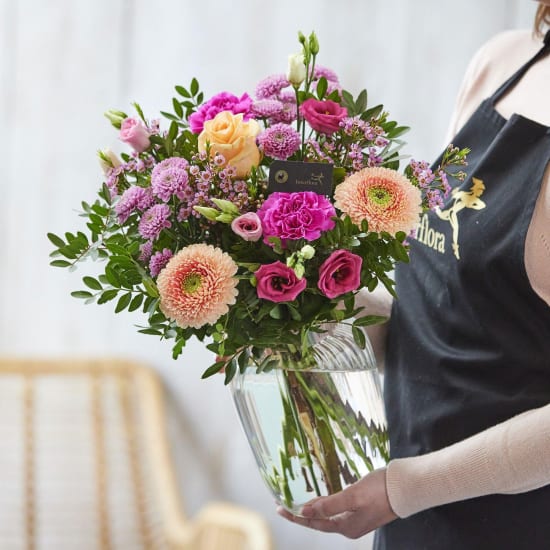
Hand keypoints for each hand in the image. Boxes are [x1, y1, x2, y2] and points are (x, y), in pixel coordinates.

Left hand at [277, 468, 396, 538]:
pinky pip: (337, 510)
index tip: (280, 509)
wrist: (405, 487)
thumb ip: (328, 505)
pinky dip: (326, 504)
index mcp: (347, 527)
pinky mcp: (362, 509)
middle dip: (302, 514)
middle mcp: (350, 526)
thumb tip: (304, 512)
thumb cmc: (380, 490)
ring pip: (328, 515)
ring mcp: (357, 519)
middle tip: (284, 505)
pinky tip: (321, 499)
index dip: (296, 516)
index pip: (314, 523)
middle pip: (319, 521)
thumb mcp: (352, 496)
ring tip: (298, 503)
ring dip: (313, 509)